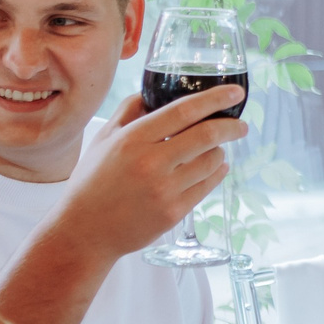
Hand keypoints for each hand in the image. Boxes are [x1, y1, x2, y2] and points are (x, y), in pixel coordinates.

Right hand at [43, 85, 249, 260]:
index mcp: (133, 139)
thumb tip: (152, 92)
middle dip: (231, 126)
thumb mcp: (102, 140)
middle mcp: (151, 163)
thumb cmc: (92, 182)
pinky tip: (213, 168)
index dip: (214, 99)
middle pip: (207, 136)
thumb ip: (128, 112)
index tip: (235, 93)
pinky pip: (208, 185)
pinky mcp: (174, 212)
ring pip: (212, 161)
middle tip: (240, 124)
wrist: (84, 231)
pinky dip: (216, 172)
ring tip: (213, 150)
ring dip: (219, 151)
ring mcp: (165, 190)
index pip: (184, 111)